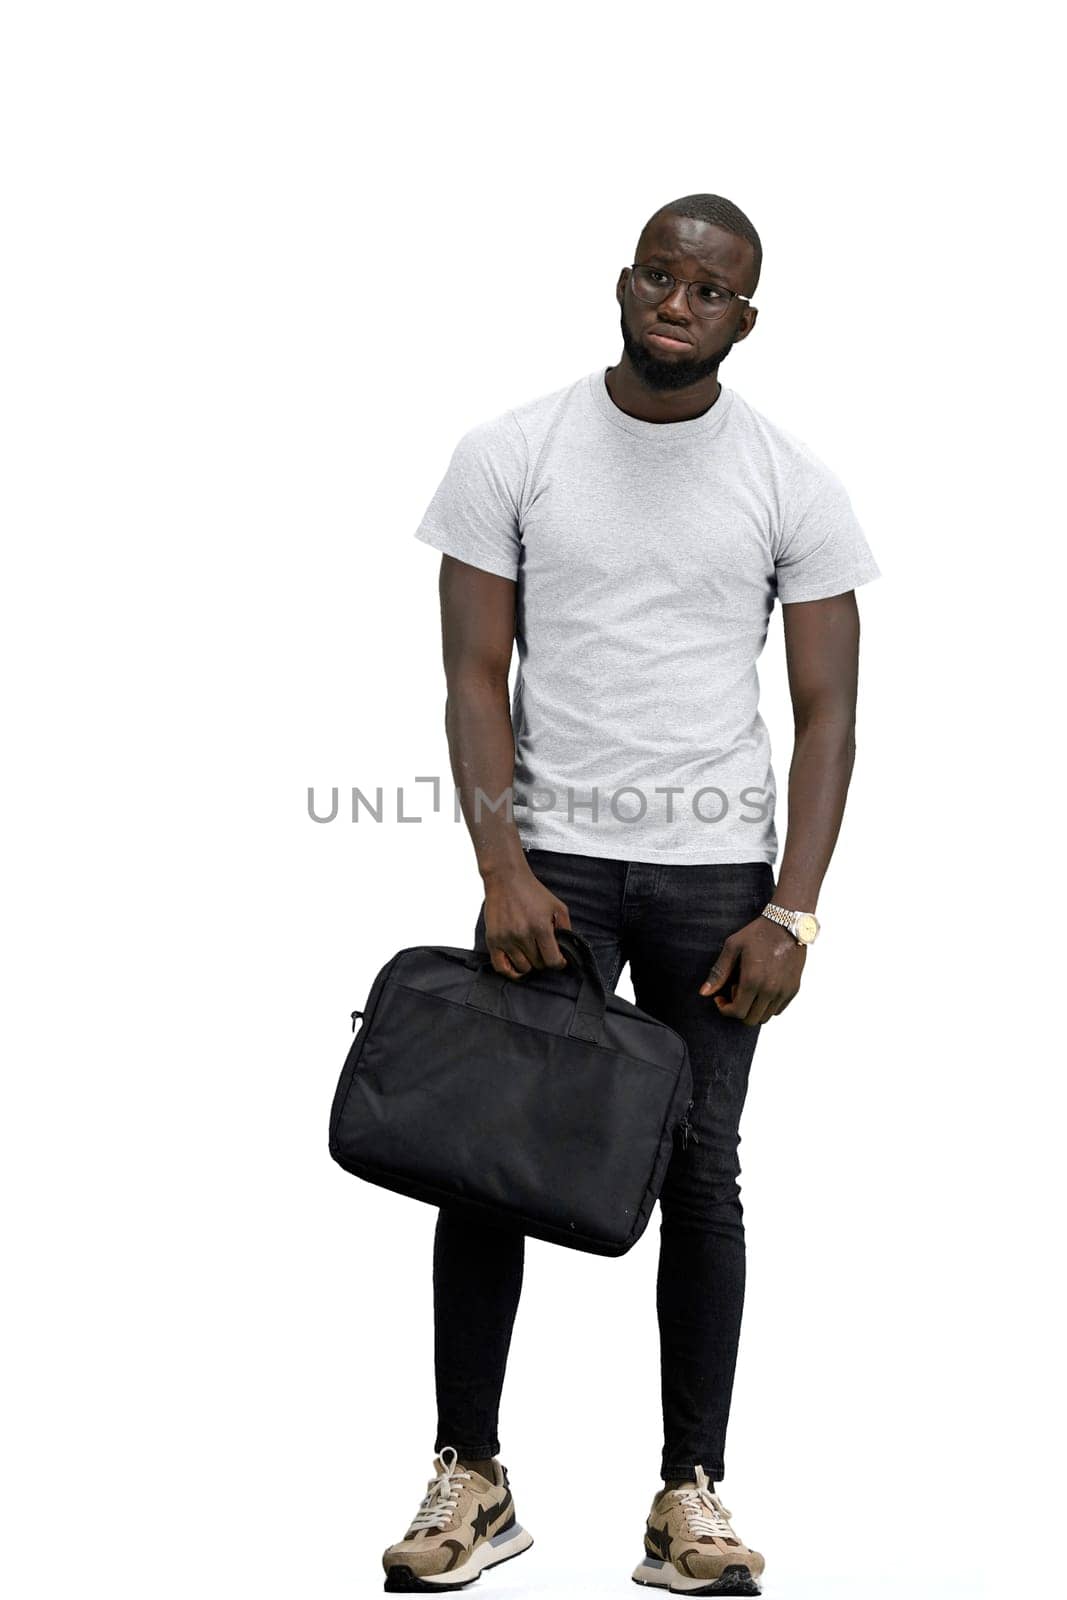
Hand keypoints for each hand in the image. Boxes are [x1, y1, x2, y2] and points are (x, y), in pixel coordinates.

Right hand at [482, 862, 570, 979]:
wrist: (506, 879)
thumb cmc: (532, 891)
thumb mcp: (557, 906)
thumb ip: (566, 928)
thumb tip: (567, 949)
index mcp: (540, 927)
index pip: (552, 960)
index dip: (559, 963)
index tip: (559, 960)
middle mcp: (522, 935)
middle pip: (538, 964)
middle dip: (544, 959)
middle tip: (543, 949)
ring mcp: (506, 939)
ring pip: (522, 968)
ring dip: (529, 963)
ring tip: (530, 952)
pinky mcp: (493, 940)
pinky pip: (501, 967)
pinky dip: (510, 971)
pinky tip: (516, 963)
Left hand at [699, 914, 804, 1024]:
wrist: (786, 924)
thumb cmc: (757, 933)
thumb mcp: (732, 947)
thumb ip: (719, 972)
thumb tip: (704, 993)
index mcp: (753, 981)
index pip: (737, 1012)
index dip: (725, 1009)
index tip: (720, 998)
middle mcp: (770, 990)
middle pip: (750, 1019)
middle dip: (738, 1010)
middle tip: (735, 991)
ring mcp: (784, 991)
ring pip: (765, 1017)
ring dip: (753, 1009)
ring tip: (749, 989)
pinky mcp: (793, 989)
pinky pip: (778, 1010)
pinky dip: (767, 1006)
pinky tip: (762, 989)